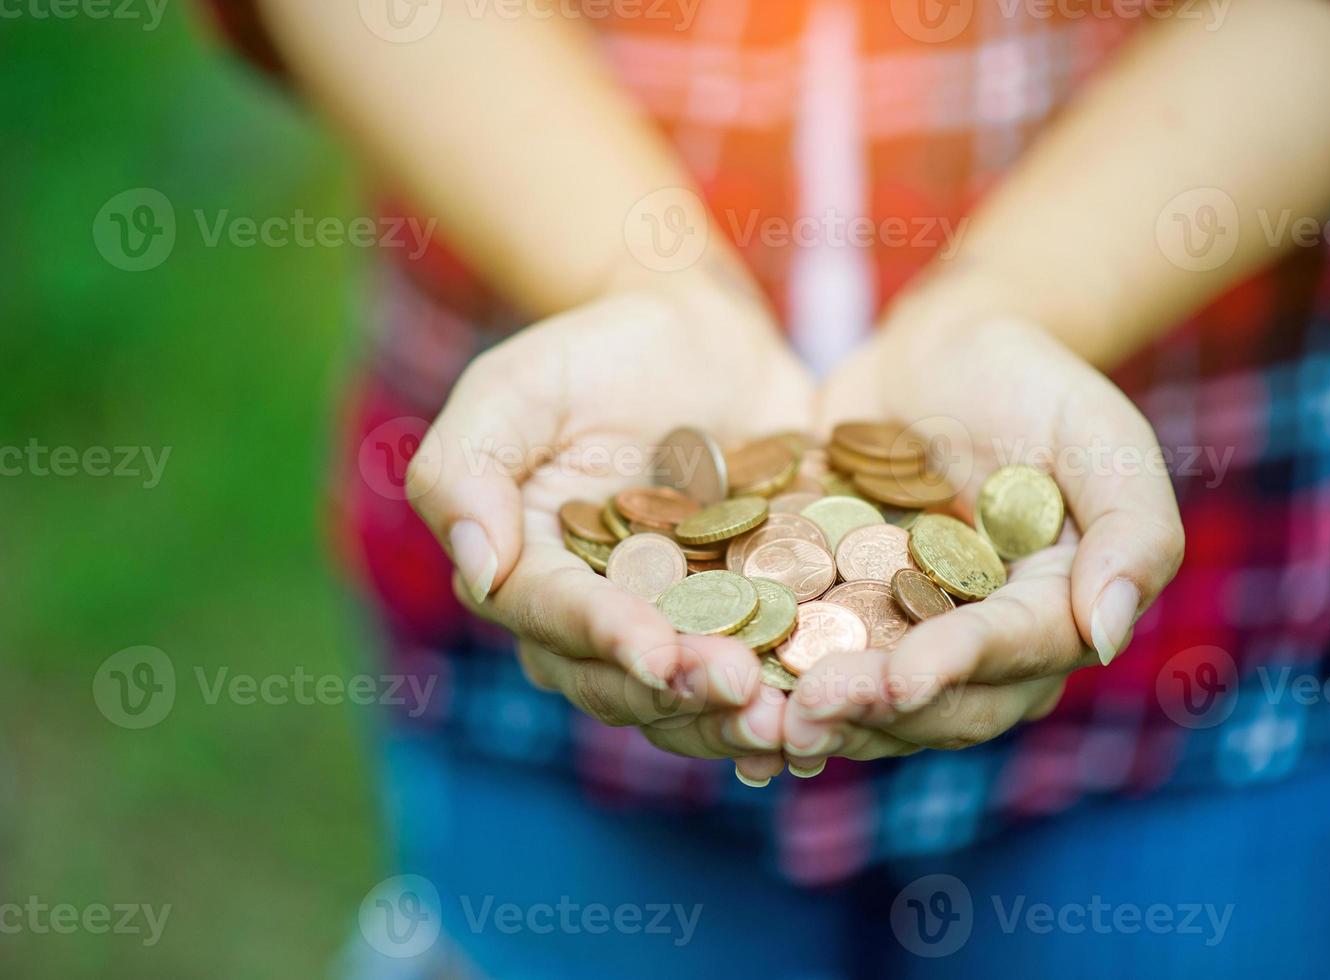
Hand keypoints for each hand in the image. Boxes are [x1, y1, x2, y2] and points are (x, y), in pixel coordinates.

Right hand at [409, 272, 813, 782]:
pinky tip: (831, 711)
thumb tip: (475, 565)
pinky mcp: (745, 623)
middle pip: (623, 679)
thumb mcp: (516, 385)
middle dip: (681, 692)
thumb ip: (467, 466)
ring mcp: (674, 630)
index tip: (655, 654)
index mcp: (526, 571)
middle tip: (742, 691)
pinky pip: (762, 674)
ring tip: (790, 723)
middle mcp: (593, 619)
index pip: (555, 616)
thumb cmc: (596, 352)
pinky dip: (791, 698)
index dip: (605, 638)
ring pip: (689, 699)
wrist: (704, 339)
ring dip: (735, 718)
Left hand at [781, 315, 1183, 770]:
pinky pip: (802, 656)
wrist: (942, 350)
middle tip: (808, 708)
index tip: (904, 676)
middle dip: (873, 708)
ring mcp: (903, 639)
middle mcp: (979, 649)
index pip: (1010, 654)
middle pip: (933, 702)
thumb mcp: (1102, 436)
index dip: (957, 668)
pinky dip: (765, 677)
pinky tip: (712, 688)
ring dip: (812, 713)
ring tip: (753, 716)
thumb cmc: (1035, 382)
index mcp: (1051, 616)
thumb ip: (1131, 529)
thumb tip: (1106, 632)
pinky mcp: (836, 617)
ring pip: (864, 698)